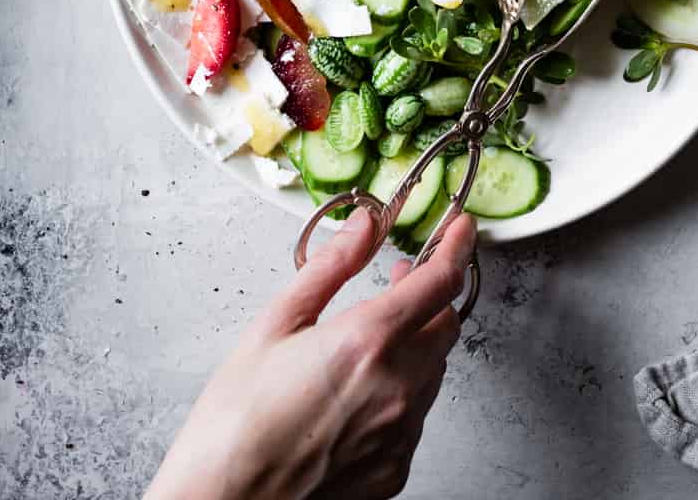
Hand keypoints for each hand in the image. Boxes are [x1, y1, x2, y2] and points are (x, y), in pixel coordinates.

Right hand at [145, 209, 476, 499]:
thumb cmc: (236, 421)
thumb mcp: (274, 324)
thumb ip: (331, 266)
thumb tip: (364, 226)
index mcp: (367, 342)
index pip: (440, 281)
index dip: (456, 247)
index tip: (461, 230)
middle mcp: (396, 388)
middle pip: (445, 326)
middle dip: (429, 297)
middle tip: (397, 283)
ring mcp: (399, 435)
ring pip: (433, 372)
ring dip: (417, 345)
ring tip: (369, 341)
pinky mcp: (393, 471)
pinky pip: (415, 418)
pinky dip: (401, 394)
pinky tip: (361, 393)